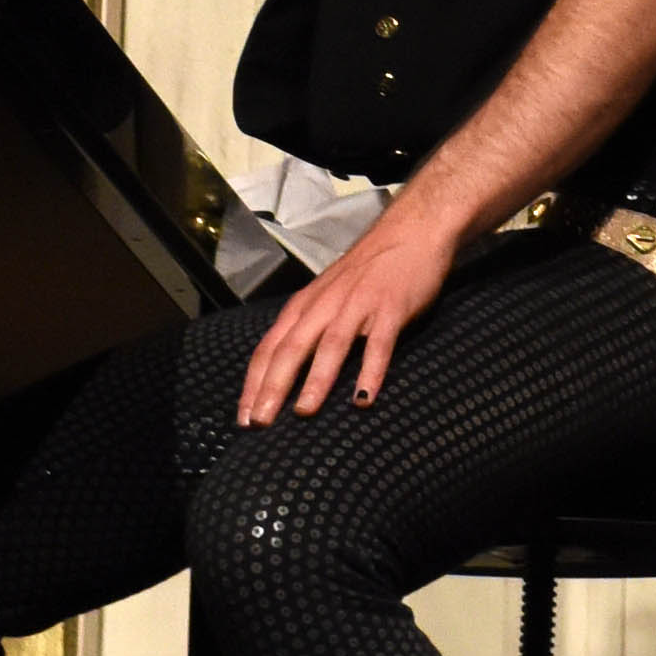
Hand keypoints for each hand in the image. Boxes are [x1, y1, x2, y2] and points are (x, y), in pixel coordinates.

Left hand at [241, 195, 460, 422]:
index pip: (269, 348)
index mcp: (304, 306)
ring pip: (331, 345)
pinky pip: (379, 344)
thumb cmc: (366, 270)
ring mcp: (358, 305)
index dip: (254, 384)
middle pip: (292, 349)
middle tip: (261, 424)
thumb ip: (309, 327)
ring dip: (316, 380)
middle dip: (273, 388)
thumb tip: (286, 375)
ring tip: (304, 411)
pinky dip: (370, 371)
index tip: (244, 420)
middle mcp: (325, 306)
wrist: (411, 231)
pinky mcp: (391, 307)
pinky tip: (363, 399)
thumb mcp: (327, 295)